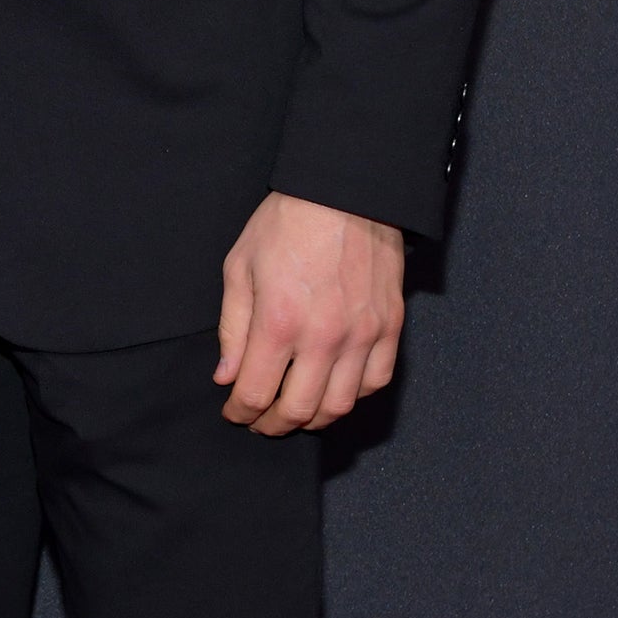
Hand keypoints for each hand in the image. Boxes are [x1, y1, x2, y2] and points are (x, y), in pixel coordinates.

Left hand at [214, 191, 404, 435]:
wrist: (344, 192)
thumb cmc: (286, 223)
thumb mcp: (240, 267)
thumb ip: (233, 328)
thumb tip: (227, 376)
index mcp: (279, 321)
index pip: (256, 393)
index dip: (240, 411)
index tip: (233, 410)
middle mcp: (324, 337)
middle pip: (299, 410)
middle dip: (272, 425)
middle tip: (259, 421)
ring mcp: (362, 335)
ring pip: (339, 406)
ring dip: (313, 419)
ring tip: (294, 412)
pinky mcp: (389, 327)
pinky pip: (375, 382)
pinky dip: (353, 397)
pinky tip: (334, 390)